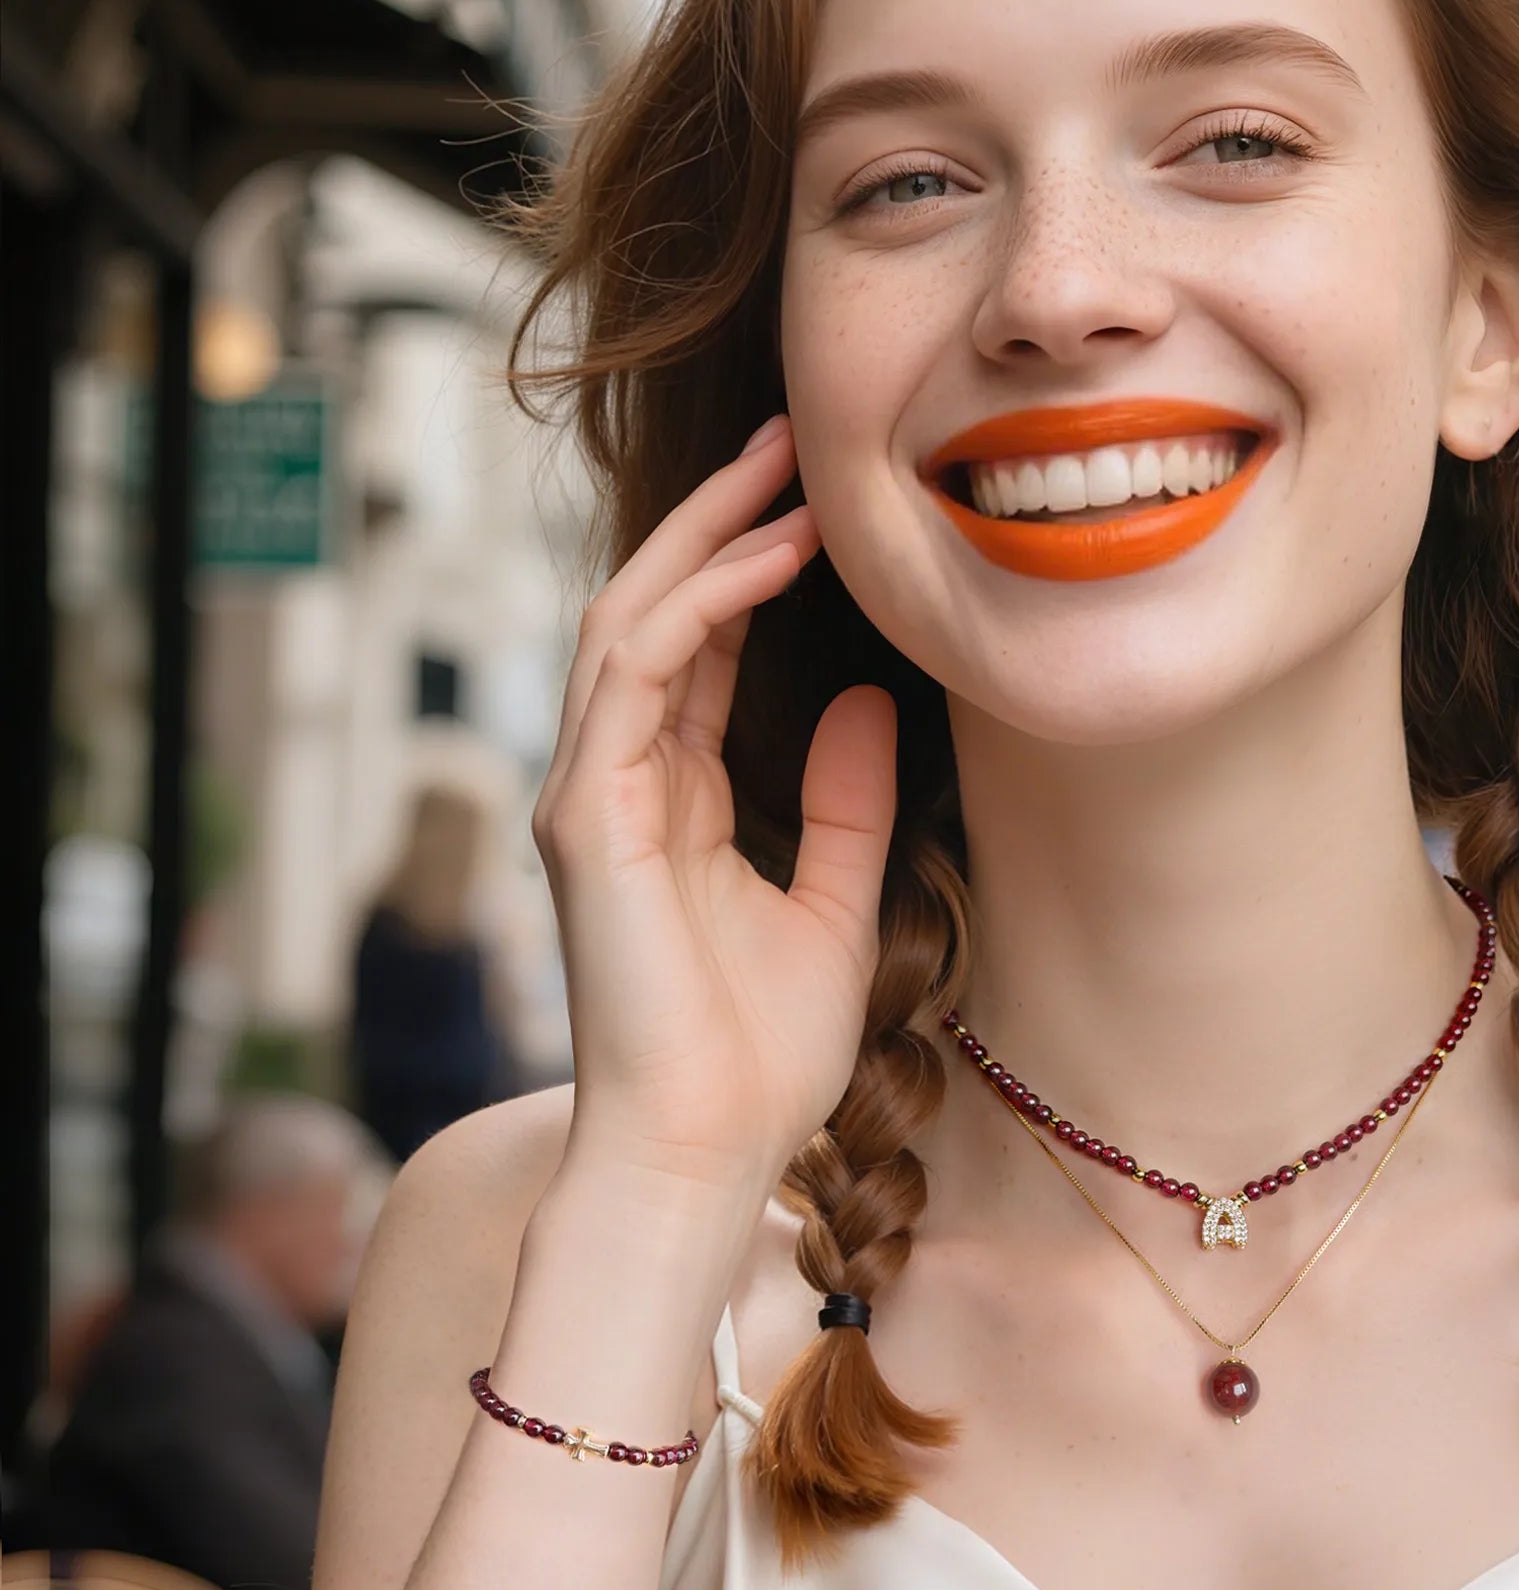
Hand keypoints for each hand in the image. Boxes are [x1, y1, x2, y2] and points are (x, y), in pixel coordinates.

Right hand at [533, 418, 896, 1191]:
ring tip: (785, 475)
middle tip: (790, 440)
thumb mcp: (835, 902)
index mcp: (670, 801)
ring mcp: (589, 794)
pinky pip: (633, 671)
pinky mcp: (584, 814)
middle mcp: (617, 783)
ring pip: (629, 619)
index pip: (697, 652)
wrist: (708, 1149)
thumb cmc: (762, 1055)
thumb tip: (863, 697)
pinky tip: (773, 559)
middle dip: (717, 519)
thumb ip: (845, 801)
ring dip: (706, 538)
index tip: (822, 502)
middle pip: (653, 611)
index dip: (750, 568)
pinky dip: (701, 604)